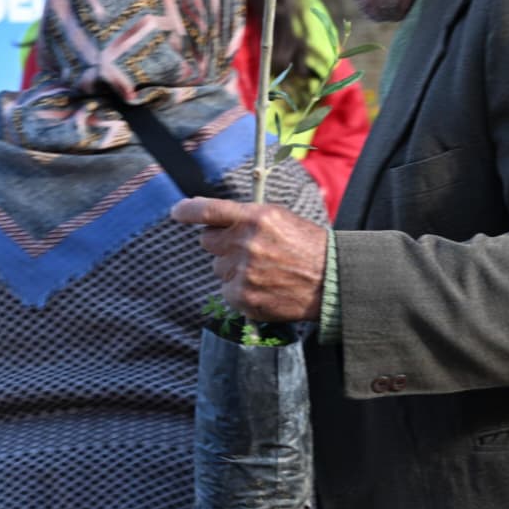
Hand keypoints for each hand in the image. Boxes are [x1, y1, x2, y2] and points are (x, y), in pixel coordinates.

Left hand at [171, 198, 327, 321]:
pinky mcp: (243, 297)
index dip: (187, 211)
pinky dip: (239, 290)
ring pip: (218, 268)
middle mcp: (245, 243)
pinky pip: (226, 291)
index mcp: (255, 217)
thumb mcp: (280, 218)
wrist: (331, 280)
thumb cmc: (306, 246)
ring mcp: (243, 272)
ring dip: (232, 268)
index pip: (208, 211)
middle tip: (244, 249)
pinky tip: (263, 286)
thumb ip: (246, 216)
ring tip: (263, 270)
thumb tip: (213, 217)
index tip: (177, 212)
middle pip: (208, 242)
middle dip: (221, 244)